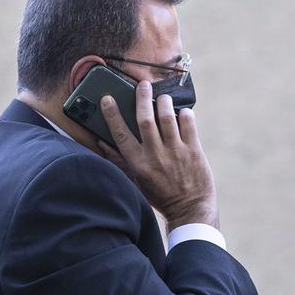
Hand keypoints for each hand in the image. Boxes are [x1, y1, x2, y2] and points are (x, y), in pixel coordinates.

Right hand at [98, 82, 218, 228]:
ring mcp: (176, 153)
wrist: (190, 210)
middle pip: (144, 119)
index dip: (112, 114)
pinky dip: (184, 114)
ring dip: (163, 102)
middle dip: (142, 97)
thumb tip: (100, 142)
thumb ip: (119, 161)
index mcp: (138, 164)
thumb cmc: (161, 195)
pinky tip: (181, 113)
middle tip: (142, 85)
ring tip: (162, 98)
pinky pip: (188, 124)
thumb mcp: (135, 181)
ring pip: (166, 117)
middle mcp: (155, 156)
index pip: (120, 134)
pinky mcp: (194, 151)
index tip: (107, 98)